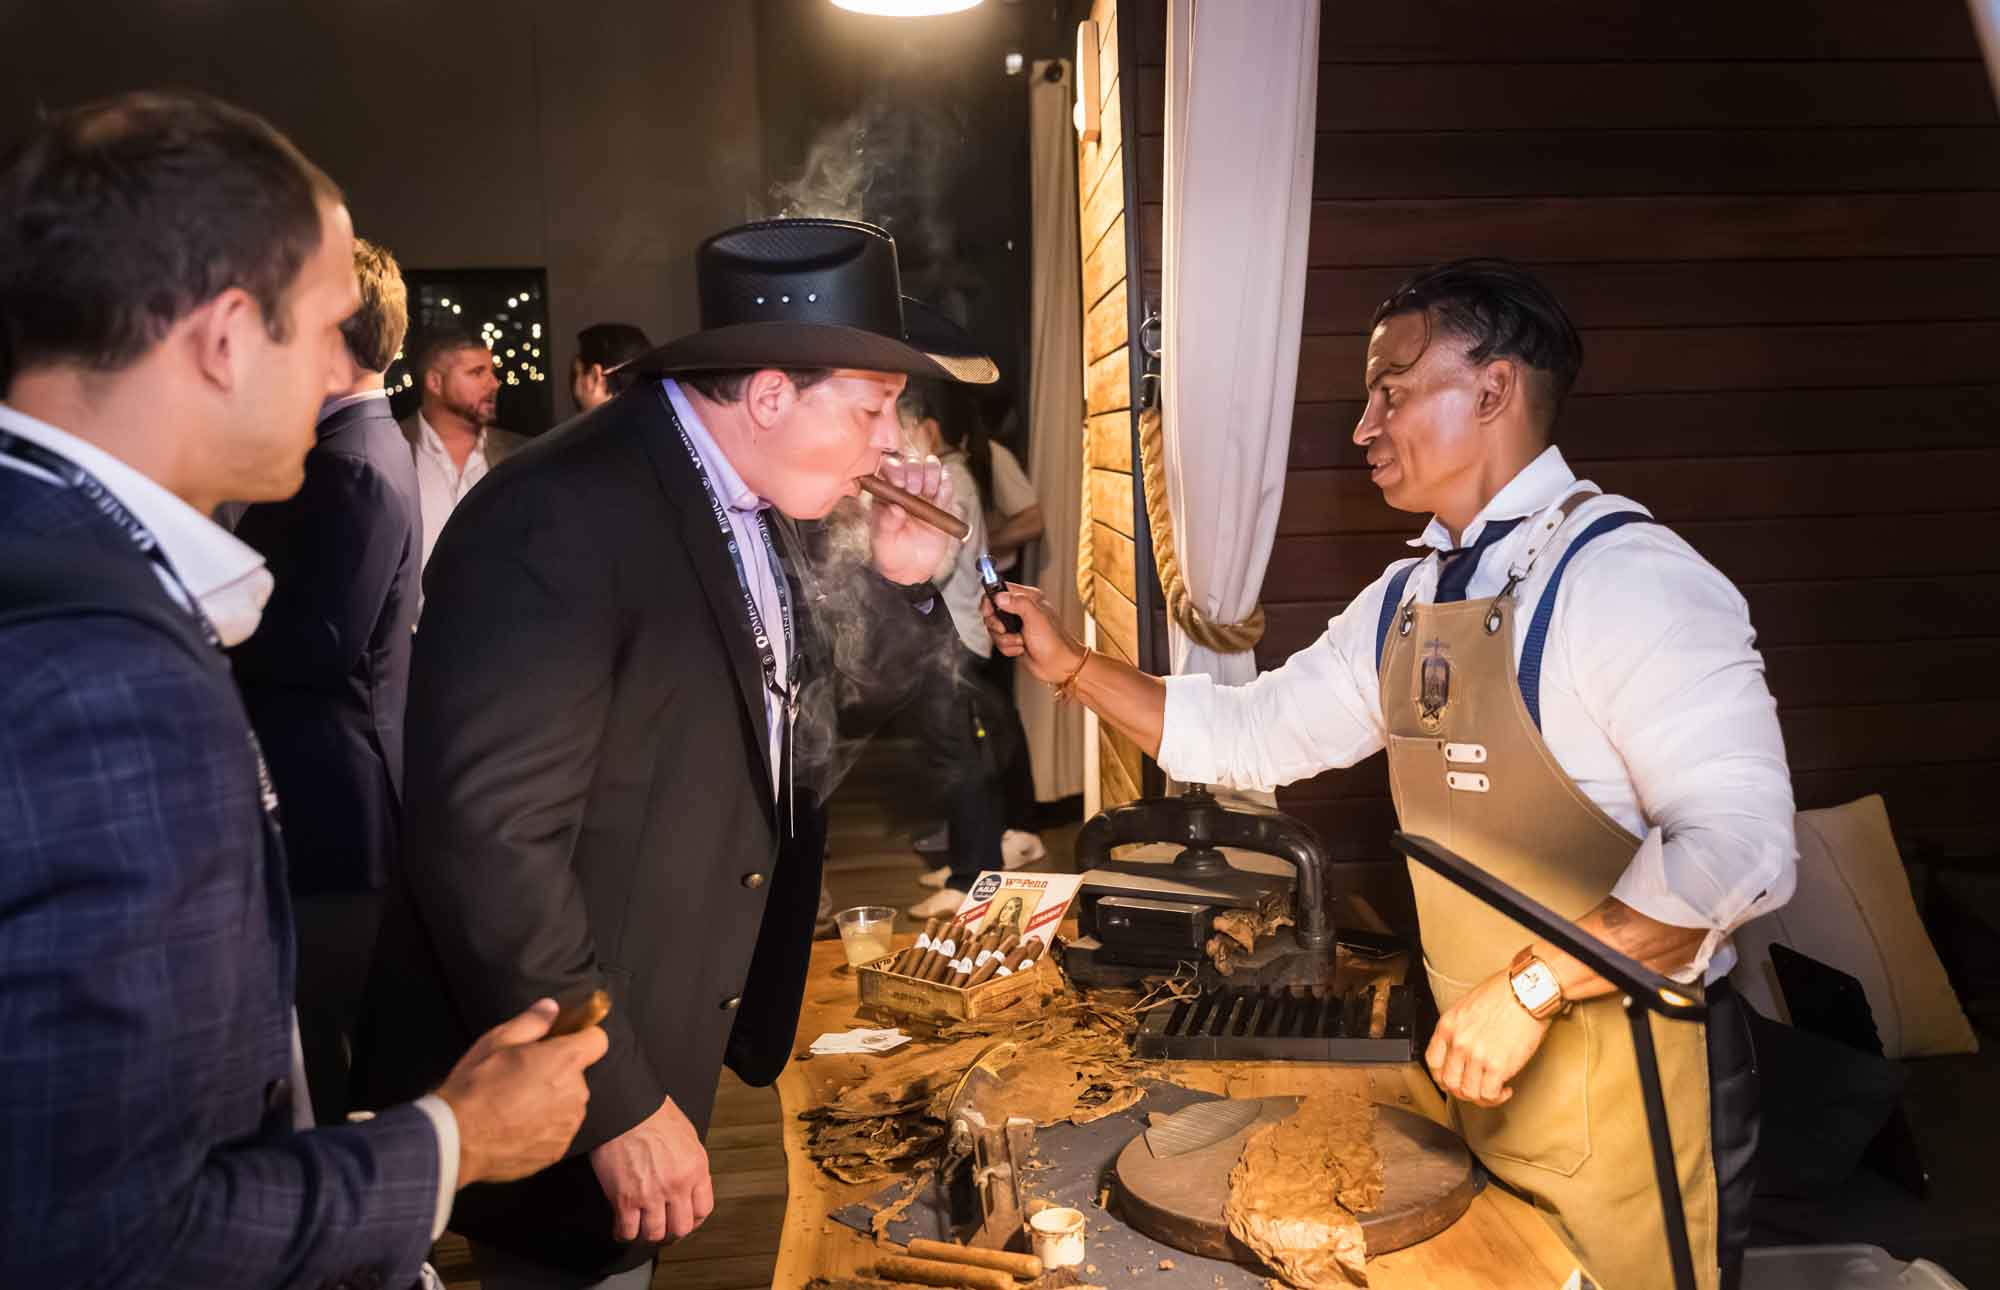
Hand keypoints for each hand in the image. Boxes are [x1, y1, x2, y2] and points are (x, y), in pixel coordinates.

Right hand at [436, 998, 607, 1186]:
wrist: (458, 1139)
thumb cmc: (476, 1086)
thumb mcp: (498, 1041)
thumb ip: (532, 1022)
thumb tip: (552, 1008)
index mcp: (565, 1061)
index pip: (597, 1040)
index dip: (581, 1038)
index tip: (562, 1043)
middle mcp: (576, 1093)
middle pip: (578, 1074)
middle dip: (557, 1072)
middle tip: (522, 1076)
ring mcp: (568, 1125)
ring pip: (569, 1104)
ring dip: (551, 1102)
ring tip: (515, 1104)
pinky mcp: (557, 1150)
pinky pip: (558, 1130)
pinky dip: (543, 1128)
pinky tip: (515, 1126)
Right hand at [589, 1094, 713, 1243]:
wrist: (625, 1108)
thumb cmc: (652, 1114)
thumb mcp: (687, 1136)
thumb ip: (690, 1164)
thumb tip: (689, 1183)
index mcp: (695, 1168)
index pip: (703, 1210)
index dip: (693, 1219)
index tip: (684, 1219)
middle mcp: (677, 1185)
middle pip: (680, 1228)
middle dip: (671, 1231)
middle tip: (662, 1226)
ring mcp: (651, 1194)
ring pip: (654, 1234)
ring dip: (647, 1233)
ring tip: (641, 1225)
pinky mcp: (625, 1198)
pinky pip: (627, 1231)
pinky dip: (624, 1233)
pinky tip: (622, 1226)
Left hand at [866, 454, 954, 585]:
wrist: (911, 568)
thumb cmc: (890, 552)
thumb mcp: (882, 540)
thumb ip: (886, 524)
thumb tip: (895, 508)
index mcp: (885, 491)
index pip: (888, 467)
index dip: (895, 468)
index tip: (900, 483)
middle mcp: (905, 487)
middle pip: (911, 463)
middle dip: (914, 471)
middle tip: (914, 489)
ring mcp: (924, 492)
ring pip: (931, 467)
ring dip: (932, 473)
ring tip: (929, 492)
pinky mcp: (942, 502)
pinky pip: (947, 485)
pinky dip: (946, 484)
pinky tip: (941, 497)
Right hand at [979, 582, 1085, 684]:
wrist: (1059, 665)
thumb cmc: (1054, 641)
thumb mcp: (1036, 617)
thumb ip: (1018, 602)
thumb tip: (999, 597)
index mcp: (1028, 598)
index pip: (1000, 589)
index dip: (990, 600)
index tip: (989, 611)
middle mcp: (1021, 610)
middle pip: (992, 611)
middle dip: (996, 624)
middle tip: (1005, 629)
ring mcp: (1017, 626)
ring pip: (994, 629)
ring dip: (1005, 639)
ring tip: (1020, 641)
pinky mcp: (1014, 640)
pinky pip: (999, 642)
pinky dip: (1008, 648)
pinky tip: (1021, 649)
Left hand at [1425, 970, 1551, 1107]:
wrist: (1528, 992)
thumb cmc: (1504, 993)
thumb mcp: (1467, 1005)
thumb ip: (1460, 1028)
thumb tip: (1461, 1050)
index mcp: (1448, 1026)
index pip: (1433, 1062)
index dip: (1443, 1076)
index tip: (1454, 1079)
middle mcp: (1458, 1042)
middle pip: (1449, 1082)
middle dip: (1462, 1090)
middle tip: (1476, 1088)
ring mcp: (1477, 1055)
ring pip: (1468, 1092)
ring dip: (1481, 1097)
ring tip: (1493, 1090)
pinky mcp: (1498, 1066)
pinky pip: (1489, 1094)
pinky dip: (1497, 1098)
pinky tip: (1505, 1090)